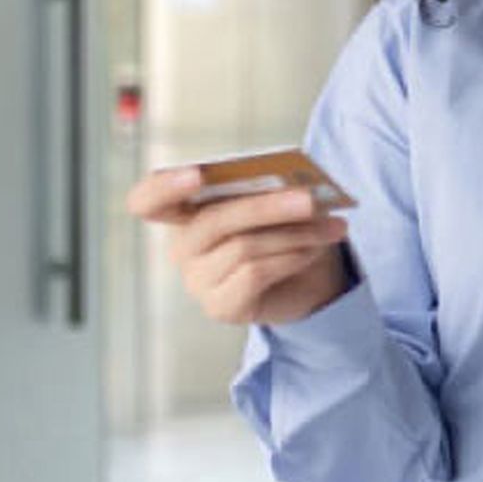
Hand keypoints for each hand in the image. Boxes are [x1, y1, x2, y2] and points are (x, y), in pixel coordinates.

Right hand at [125, 167, 352, 325]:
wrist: (306, 280)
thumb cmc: (284, 231)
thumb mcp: (277, 204)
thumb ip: (271, 190)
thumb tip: (295, 185)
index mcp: (185, 211)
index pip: (148, 200)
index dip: (163, 187)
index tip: (197, 175)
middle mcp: (183, 246)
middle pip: (213, 221)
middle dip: (267, 207)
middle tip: (311, 199)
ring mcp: (197, 280)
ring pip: (243, 247)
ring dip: (296, 233)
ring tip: (334, 226)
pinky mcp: (219, 306)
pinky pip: (255, 274)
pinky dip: (291, 257)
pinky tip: (315, 249)